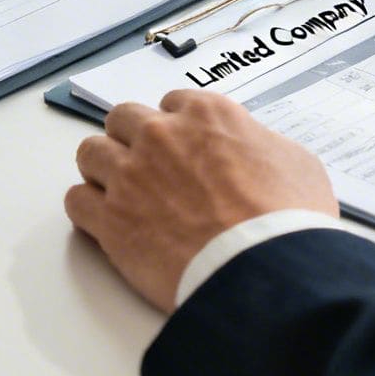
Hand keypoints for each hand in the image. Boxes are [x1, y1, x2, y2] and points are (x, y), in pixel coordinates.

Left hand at [65, 90, 336, 312]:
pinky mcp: (111, 219)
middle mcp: (162, 135)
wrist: (265, 273)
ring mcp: (131, 175)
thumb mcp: (297, 164)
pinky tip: (104, 222)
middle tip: (144, 166)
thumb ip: (262, 145)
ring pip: (90, 153)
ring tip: (119, 193)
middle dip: (131, 140)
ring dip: (103, 170)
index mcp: (207, 115)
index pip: (172, 102)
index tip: (178, 144)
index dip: (175, 126)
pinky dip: (88, 210)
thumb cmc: (287, 222)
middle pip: (123, 119)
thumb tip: (253, 151)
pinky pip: (77, 201)